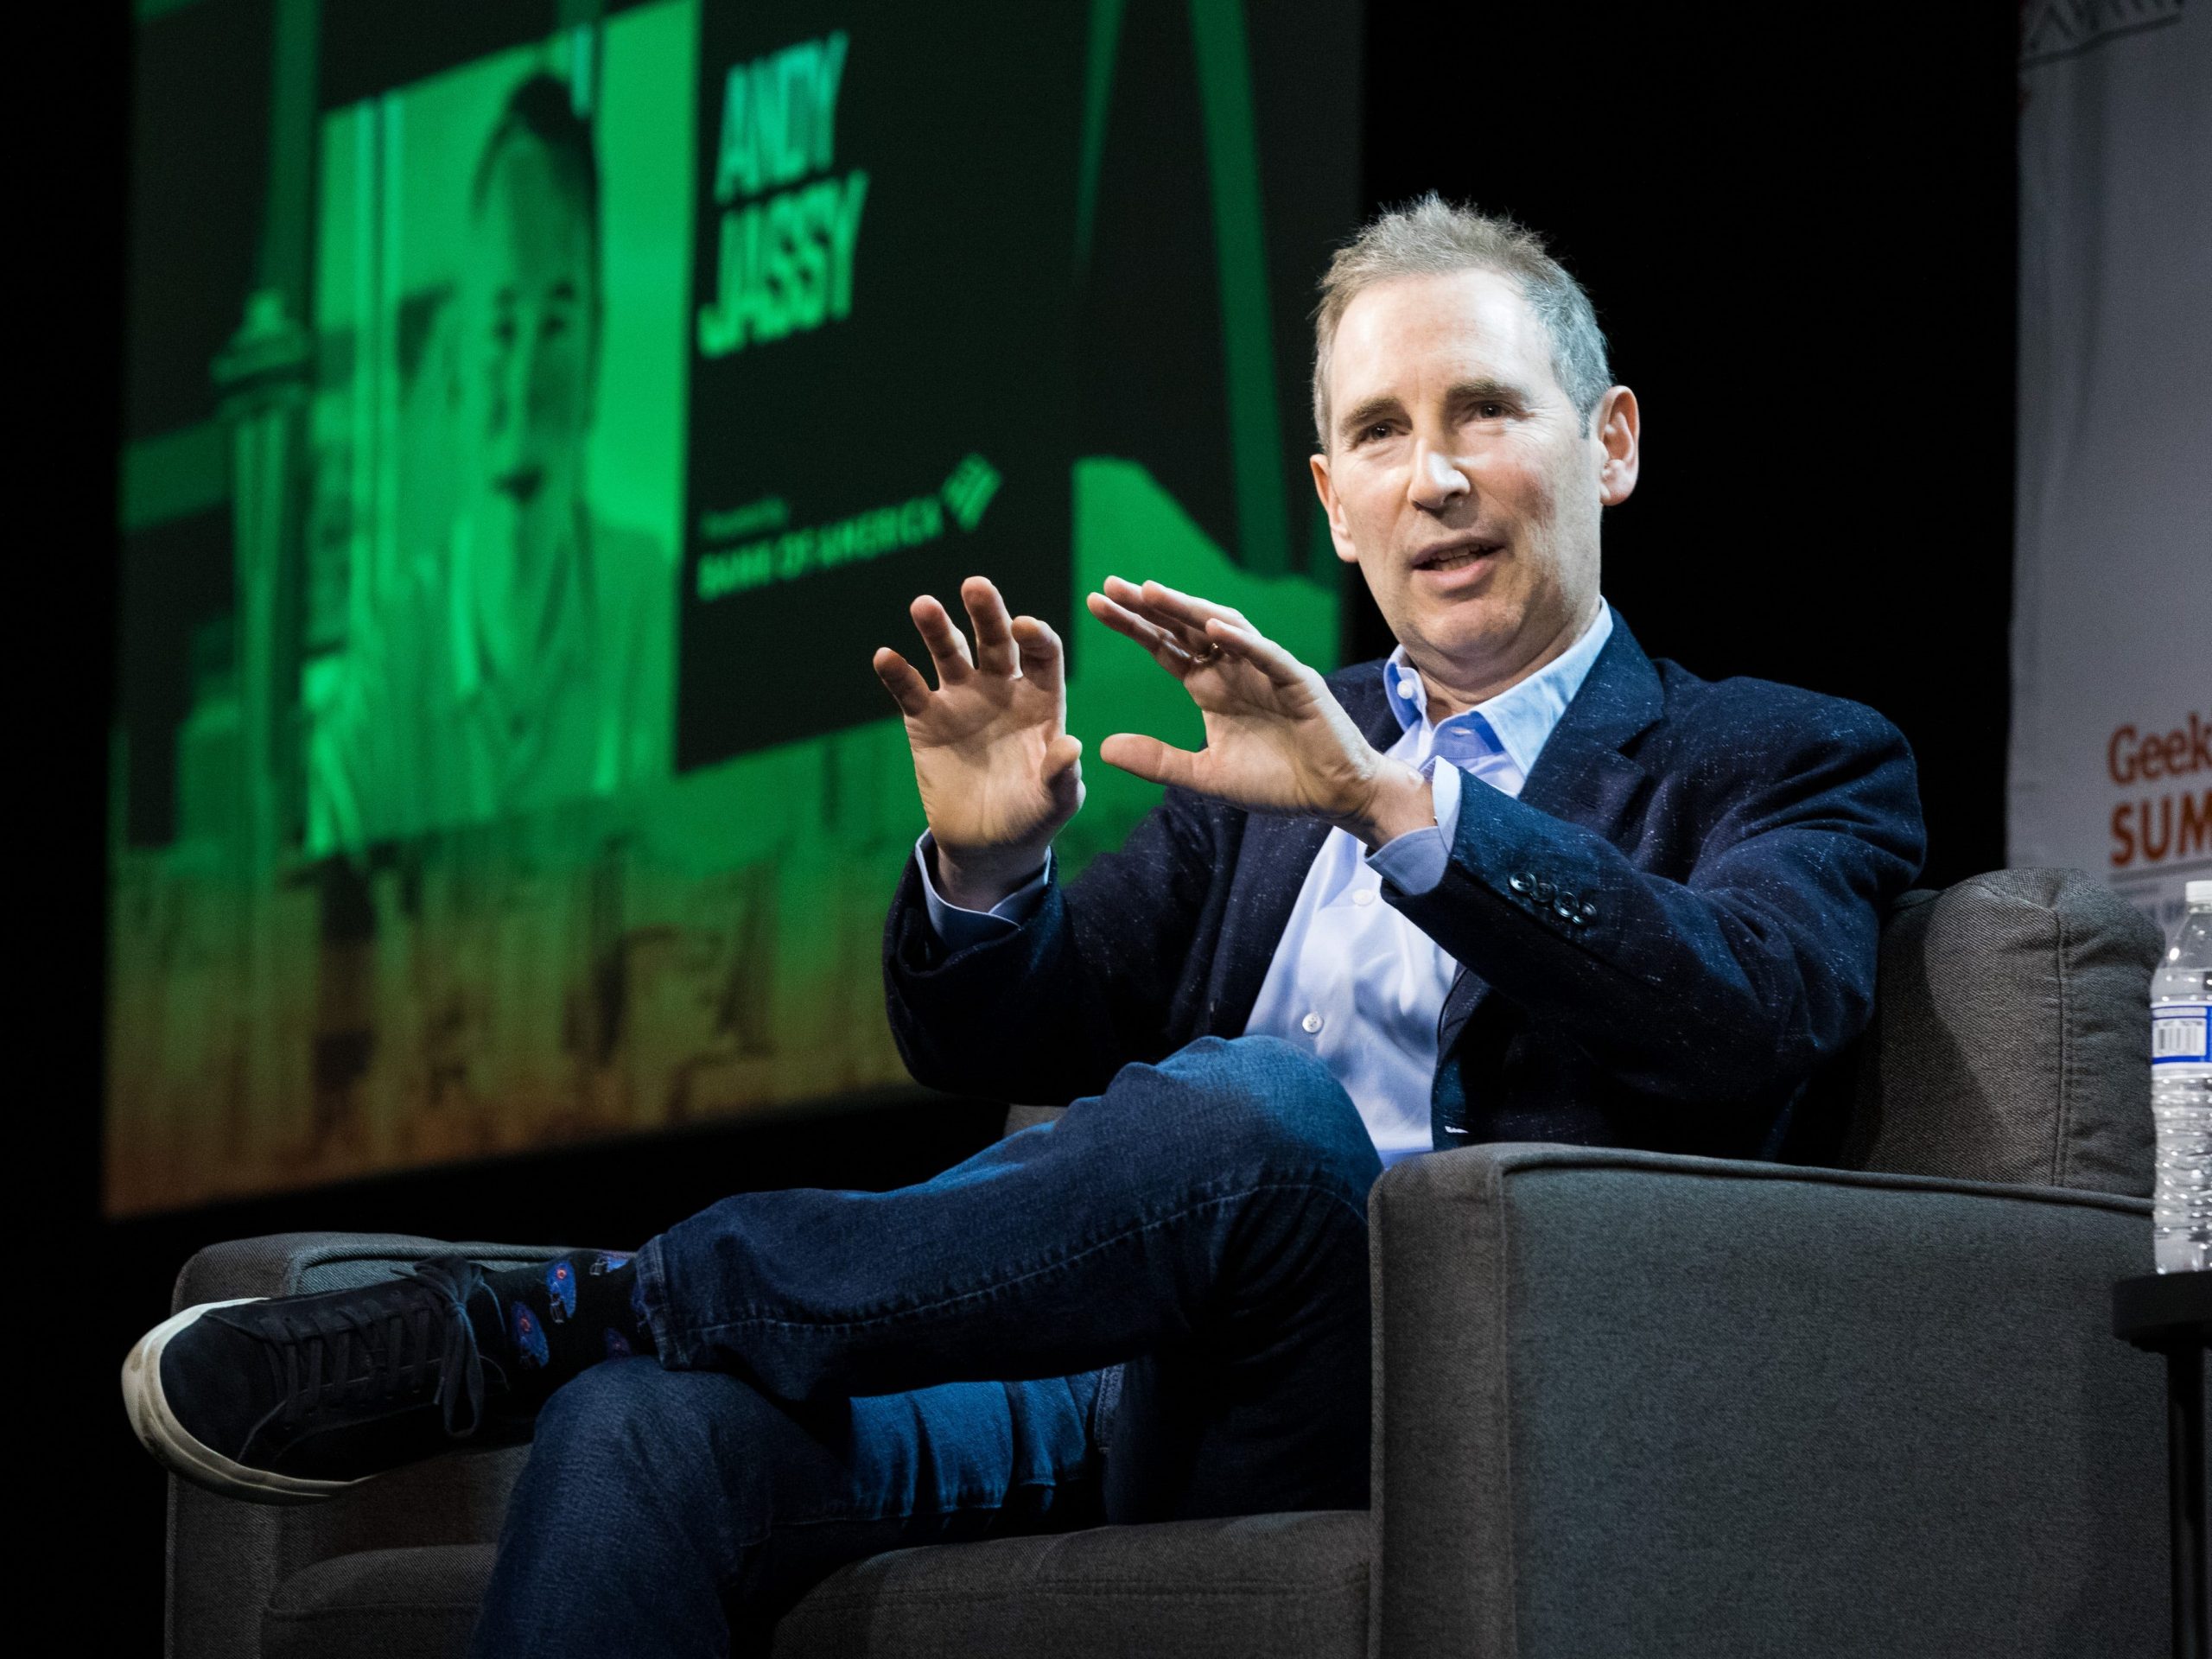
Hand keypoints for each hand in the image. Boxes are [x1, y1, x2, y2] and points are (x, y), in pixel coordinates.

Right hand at [874, 576, 1083, 907]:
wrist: (987, 845)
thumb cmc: (1032, 818)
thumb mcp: (1054, 804)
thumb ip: (1062, 776)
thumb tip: (1071, 746)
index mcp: (1040, 700)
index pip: (1043, 655)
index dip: (1036, 637)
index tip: (1025, 627)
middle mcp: (1001, 688)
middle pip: (996, 640)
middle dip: (987, 612)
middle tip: (976, 585)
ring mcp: (961, 699)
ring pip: (949, 653)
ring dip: (936, 628)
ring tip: (924, 605)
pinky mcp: (924, 718)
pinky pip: (909, 689)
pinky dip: (897, 673)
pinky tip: (885, 657)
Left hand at [1086, 577, 1432, 847]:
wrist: (1332, 794)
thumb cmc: (1275, 781)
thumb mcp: (1205, 775)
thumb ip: (1158, 761)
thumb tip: (1103, 747)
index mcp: (1210, 687)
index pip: (1164, 647)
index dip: (1133, 625)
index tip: (1095, 604)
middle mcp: (1234, 669)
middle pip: (1186, 628)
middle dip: (1151, 605)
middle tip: (1112, 584)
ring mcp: (1266, 670)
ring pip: (1224, 628)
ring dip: (1190, 609)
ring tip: (1154, 593)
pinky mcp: (1297, 682)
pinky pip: (1267, 655)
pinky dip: (1242, 641)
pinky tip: (1214, 628)